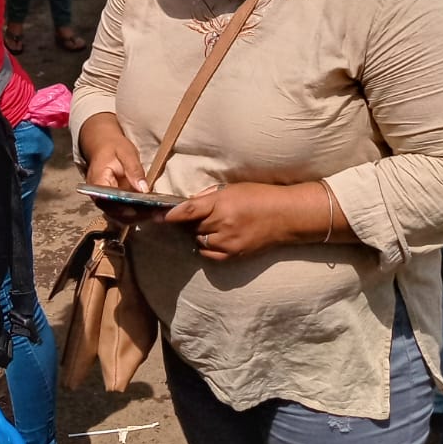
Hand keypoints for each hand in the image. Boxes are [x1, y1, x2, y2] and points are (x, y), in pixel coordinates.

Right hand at [83, 131, 149, 227]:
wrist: (105, 146)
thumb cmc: (113, 148)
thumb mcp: (126, 153)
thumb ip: (134, 170)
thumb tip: (143, 189)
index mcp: (97, 182)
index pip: (106, 201)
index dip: (121, 209)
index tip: (136, 210)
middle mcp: (99, 196)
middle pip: (115, 213)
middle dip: (135, 216)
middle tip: (155, 213)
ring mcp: (108, 201)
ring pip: (122, 217)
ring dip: (140, 217)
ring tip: (159, 214)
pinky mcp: (116, 203)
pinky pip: (127, 213)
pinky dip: (140, 214)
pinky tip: (155, 212)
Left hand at [159, 183, 291, 260]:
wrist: (286, 216)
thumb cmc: (261, 196)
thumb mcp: (234, 188)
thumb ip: (209, 197)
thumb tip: (189, 203)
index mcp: (222, 203)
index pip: (188, 211)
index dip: (170, 215)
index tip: (156, 216)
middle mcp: (222, 224)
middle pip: (191, 227)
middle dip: (188, 222)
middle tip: (191, 217)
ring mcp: (228, 242)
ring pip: (198, 240)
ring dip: (198, 234)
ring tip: (209, 226)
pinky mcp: (233, 255)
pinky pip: (209, 253)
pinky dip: (206, 246)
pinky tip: (213, 238)